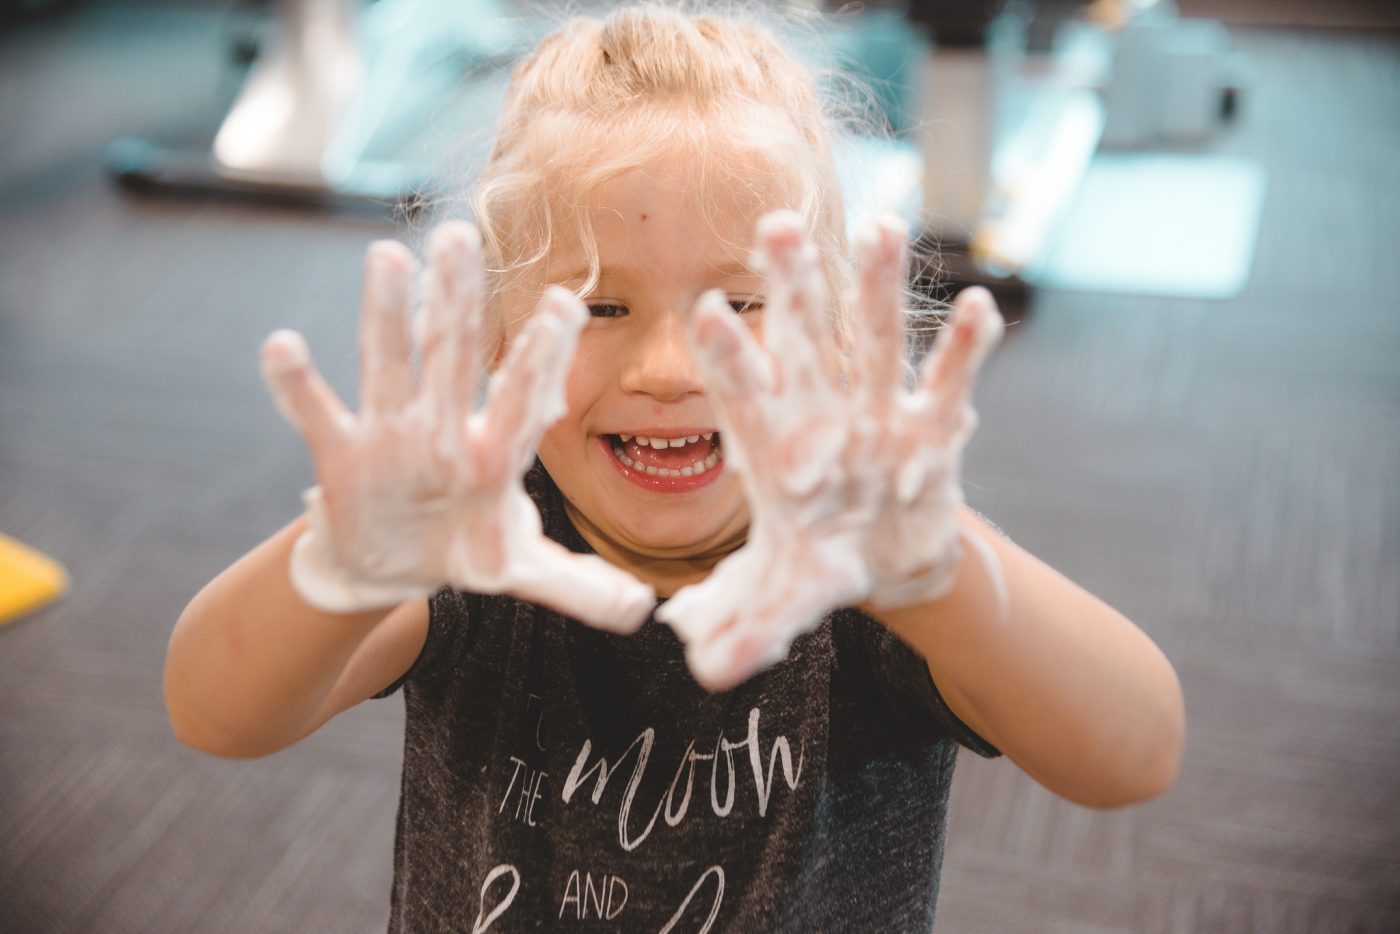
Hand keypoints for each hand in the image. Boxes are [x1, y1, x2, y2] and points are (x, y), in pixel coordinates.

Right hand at [260, 222, 653, 631]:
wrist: (392, 566)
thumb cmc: (465, 551)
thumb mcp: (518, 571)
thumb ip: (575, 586)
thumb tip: (641, 612)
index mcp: (494, 455)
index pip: (524, 399)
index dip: (541, 357)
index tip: (564, 304)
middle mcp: (444, 430)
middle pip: (452, 357)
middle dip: (457, 301)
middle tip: (460, 235)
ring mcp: (391, 436)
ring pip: (388, 364)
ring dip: (385, 314)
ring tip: (387, 254)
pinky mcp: (340, 454)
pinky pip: (314, 414)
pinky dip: (294, 386)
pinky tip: (281, 345)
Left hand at [655, 211, 1003, 688]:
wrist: (884, 559)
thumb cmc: (820, 565)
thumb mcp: (785, 602)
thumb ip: (747, 625)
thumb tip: (700, 667)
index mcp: (776, 453)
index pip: (744, 401)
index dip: (728, 360)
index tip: (701, 312)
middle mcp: (824, 419)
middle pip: (805, 344)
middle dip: (793, 288)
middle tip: (775, 225)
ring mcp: (879, 415)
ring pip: (878, 342)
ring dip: (881, 288)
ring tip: (885, 226)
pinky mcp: (932, 428)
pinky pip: (950, 384)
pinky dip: (965, 351)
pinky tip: (982, 305)